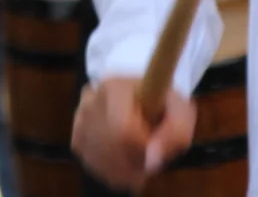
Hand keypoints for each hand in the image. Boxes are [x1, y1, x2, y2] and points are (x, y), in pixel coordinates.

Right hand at [71, 77, 194, 190]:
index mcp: (115, 86)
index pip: (123, 130)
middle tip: (151, 151)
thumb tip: (152, 161)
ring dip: (127, 169)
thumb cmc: (161, 102)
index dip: (143, 147)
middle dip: (137, 160)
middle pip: (112, 150)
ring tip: (140, 153)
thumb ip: (176, 133)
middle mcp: (90, 100)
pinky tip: (126, 159)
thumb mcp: (181, 110)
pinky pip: (95, 167)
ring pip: (102, 163)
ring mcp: (80, 120)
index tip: (155, 144)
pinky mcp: (76, 139)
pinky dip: (115, 172)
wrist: (139, 96)